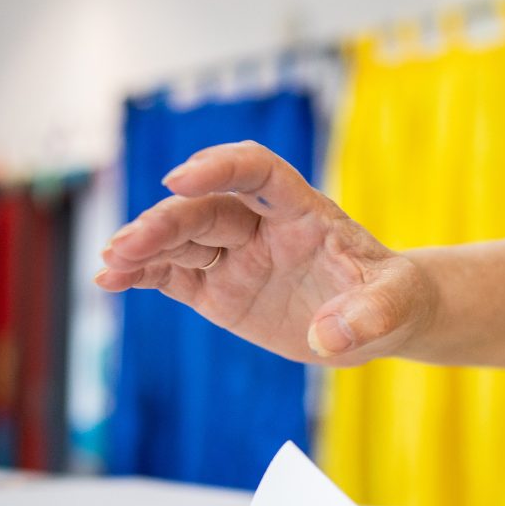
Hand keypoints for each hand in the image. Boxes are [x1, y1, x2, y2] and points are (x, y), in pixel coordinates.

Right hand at [95, 141, 433, 364]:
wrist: (378, 319)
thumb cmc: (391, 297)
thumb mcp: (395, 305)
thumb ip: (369, 316)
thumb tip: (330, 337)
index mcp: (304, 211)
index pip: (259, 172)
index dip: (221, 168)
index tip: (181, 179)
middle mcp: (262, 224)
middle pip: (206, 209)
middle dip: (165, 223)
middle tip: (127, 246)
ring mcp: (236, 254)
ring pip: (181, 239)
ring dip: (143, 247)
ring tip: (109, 265)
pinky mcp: (218, 287)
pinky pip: (173, 274)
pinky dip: (141, 275)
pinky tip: (110, 280)